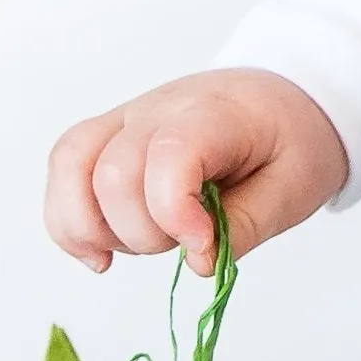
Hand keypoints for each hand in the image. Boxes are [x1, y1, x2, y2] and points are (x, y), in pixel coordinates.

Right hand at [43, 68, 350, 274]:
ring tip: (135, 249)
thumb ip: (246, 226)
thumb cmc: (291, 140)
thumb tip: (196, 262)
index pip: (169, 155)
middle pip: (113, 174)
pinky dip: (70, 219)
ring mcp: (127, 118)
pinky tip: (100, 252)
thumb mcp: (295, 187)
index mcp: (215, 113)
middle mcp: (159, 109)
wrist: (285, 98)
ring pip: (71, 166)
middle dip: (142, 232)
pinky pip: (65, 169)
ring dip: (94, 227)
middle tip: (186, 241)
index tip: (203, 243)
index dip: (176, 213)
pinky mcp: (109, 135)